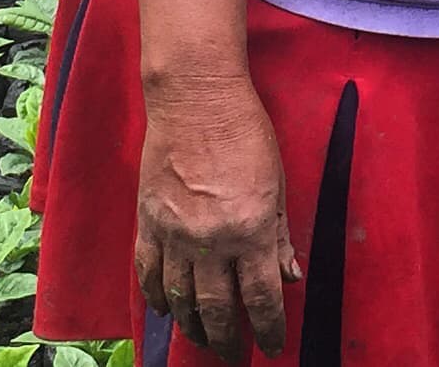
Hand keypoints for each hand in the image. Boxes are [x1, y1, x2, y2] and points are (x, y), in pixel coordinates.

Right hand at [136, 74, 298, 360]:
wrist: (195, 98)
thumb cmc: (245, 132)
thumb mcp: (277, 183)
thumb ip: (280, 234)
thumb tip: (289, 276)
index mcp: (251, 228)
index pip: (261, 297)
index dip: (268, 329)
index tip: (272, 347)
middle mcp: (212, 239)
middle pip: (217, 308)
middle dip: (228, 340)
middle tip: (235, 355)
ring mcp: (175, 233)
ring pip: (180, 298)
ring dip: (192, 326)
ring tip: (203, 340)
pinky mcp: (149, 221)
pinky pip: (148, 272)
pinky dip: (156, 296)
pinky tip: (164, 309)